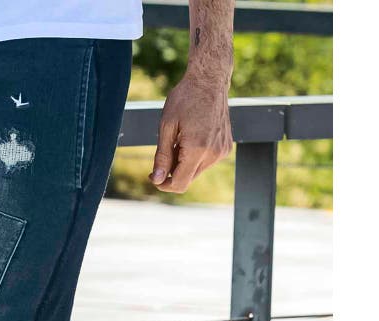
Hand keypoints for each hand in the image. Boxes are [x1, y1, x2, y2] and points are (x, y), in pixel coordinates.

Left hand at [150, 72, 232, 193]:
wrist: (210, 79)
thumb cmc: (185, 98)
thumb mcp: (166, 126)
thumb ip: (162, 156)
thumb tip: (157, 180)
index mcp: (197, 149)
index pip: (179, 184)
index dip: (163, 184)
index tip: (153, 175)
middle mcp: (213, 153)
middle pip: (187, 179)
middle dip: (172, 171)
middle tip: (166, 149)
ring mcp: (222, 151)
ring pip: (196, 171)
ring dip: (184, 163)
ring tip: (180, 140)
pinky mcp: (226, 147)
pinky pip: (206, 162)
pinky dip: (195, 156)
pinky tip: (192, 137)